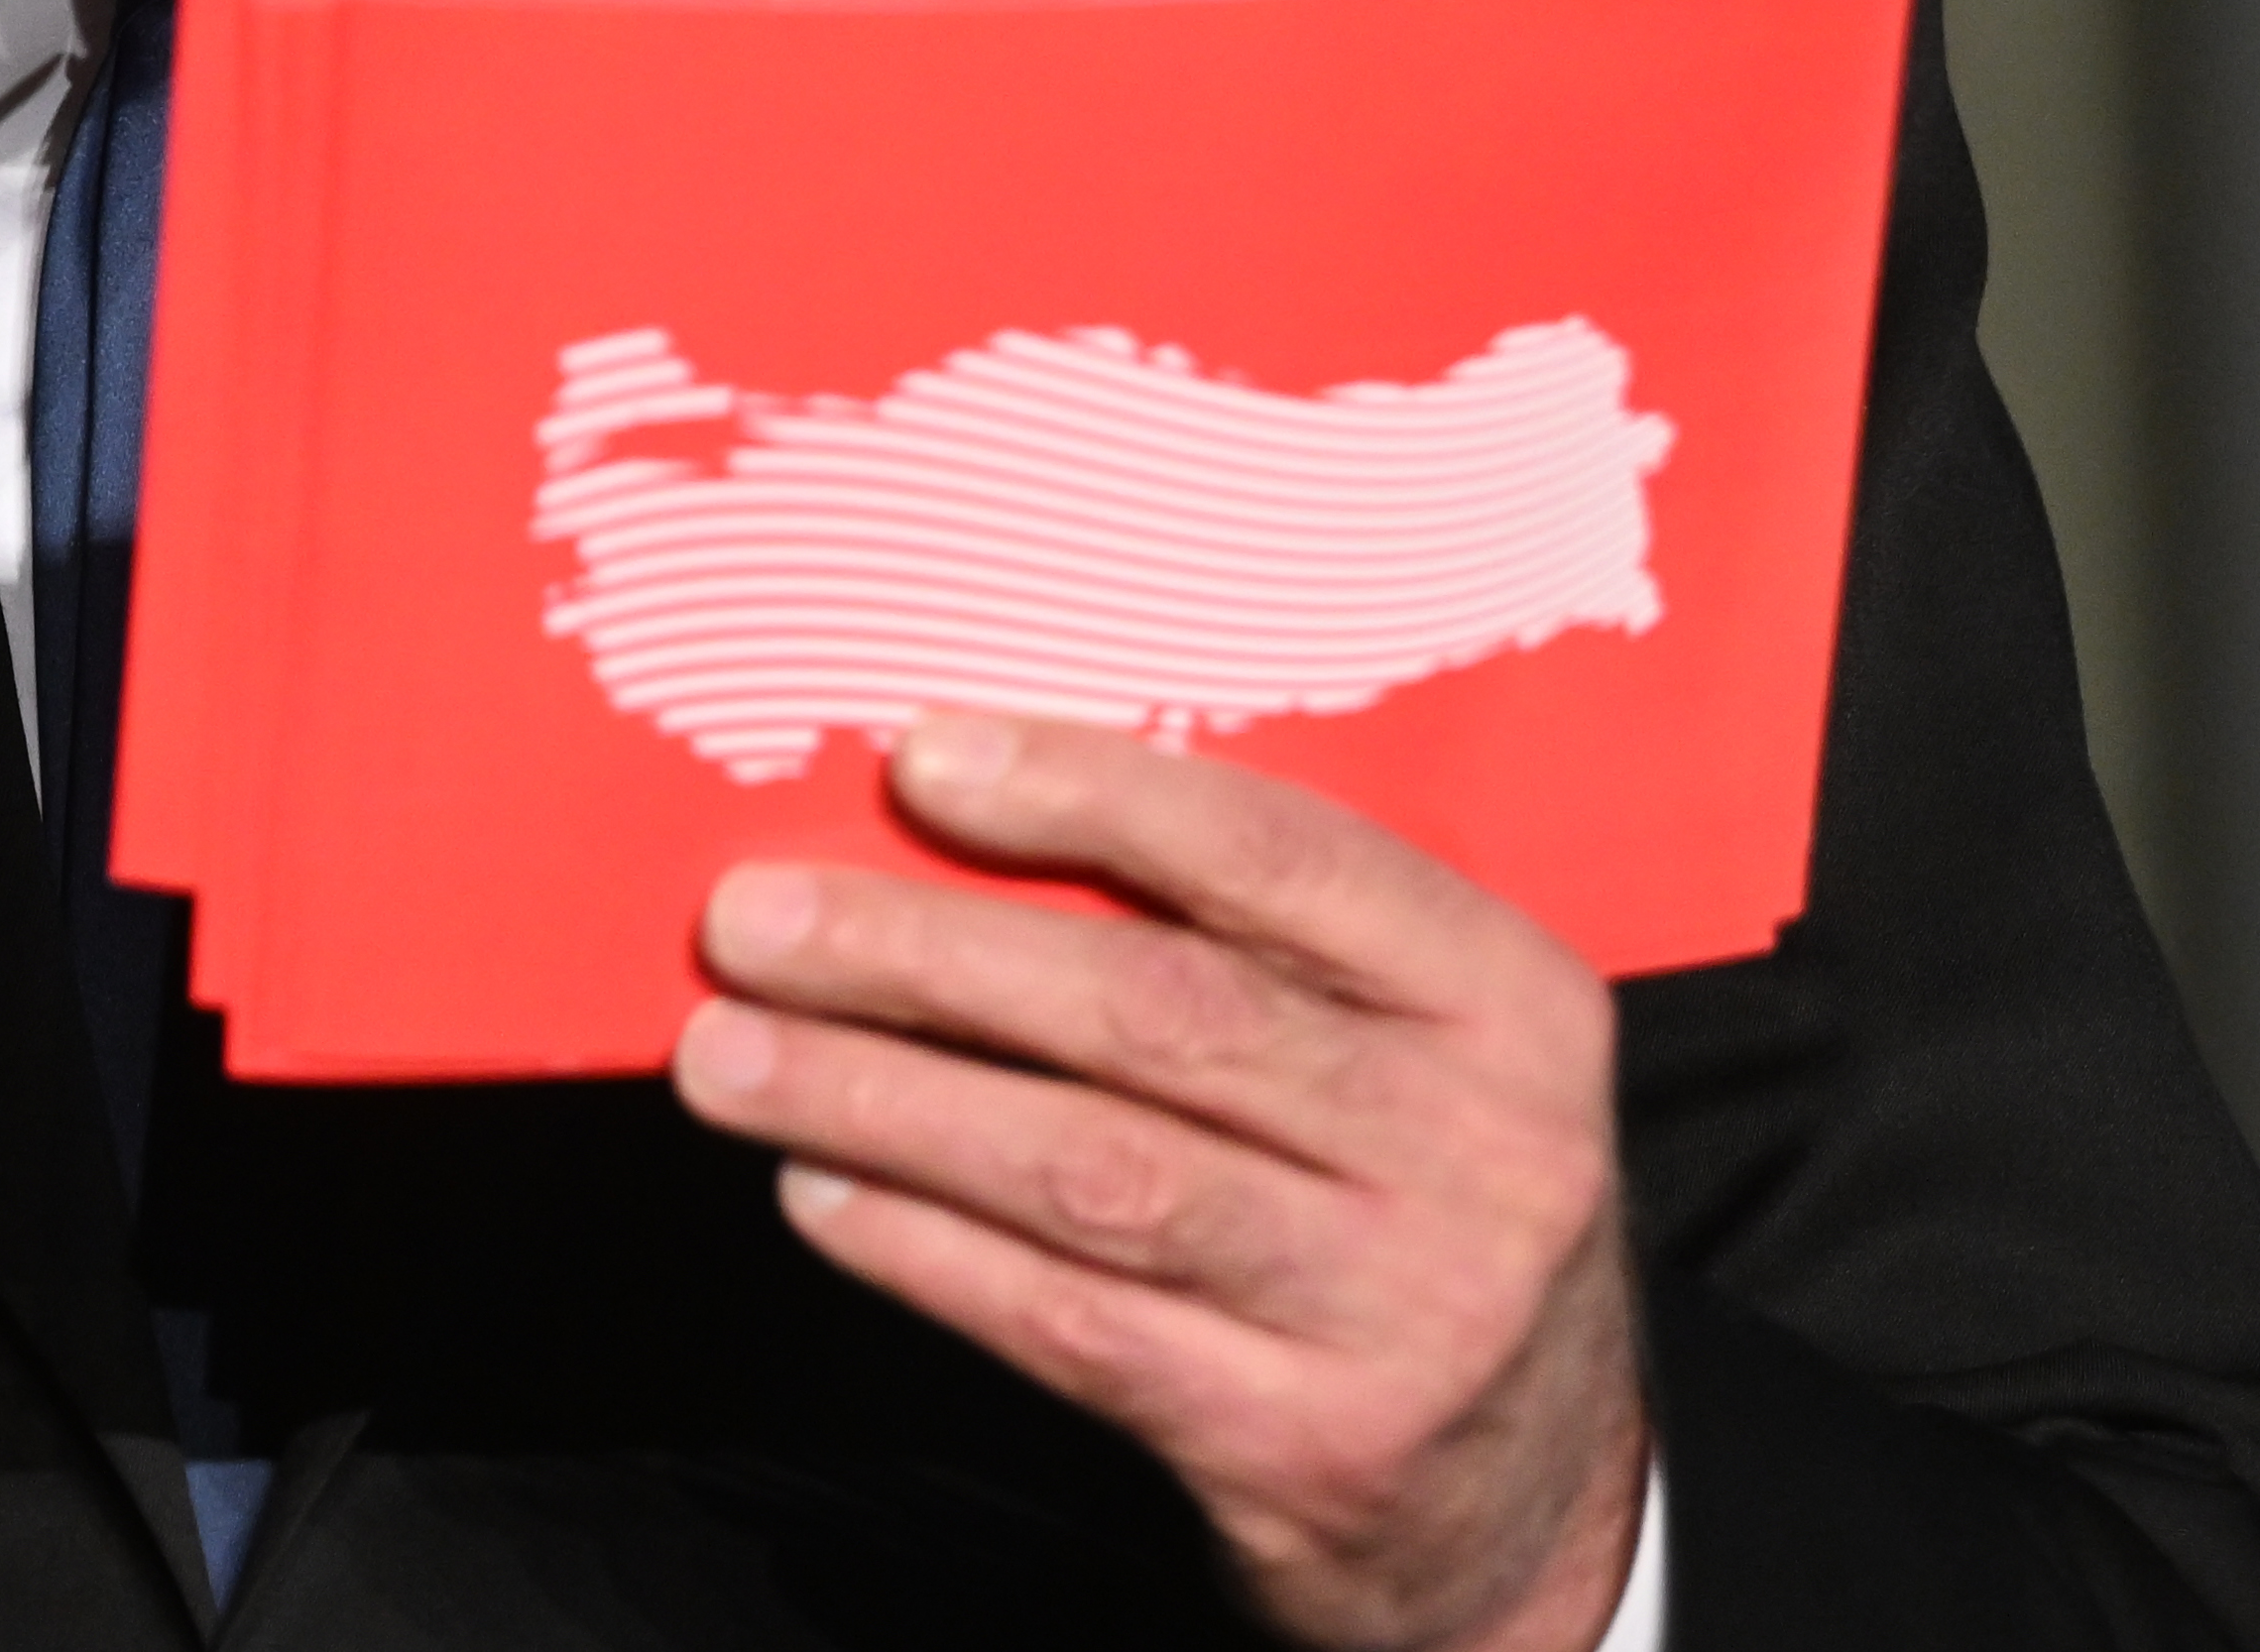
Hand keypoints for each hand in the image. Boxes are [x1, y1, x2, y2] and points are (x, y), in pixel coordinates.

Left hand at [669, 715, 1645, 1651]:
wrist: (1529, 1499)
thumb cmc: (1415, 1206)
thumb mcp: (1413, 1053)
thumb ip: (1249, 945)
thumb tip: (956, 825)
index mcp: (1505, 1000)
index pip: (1283, 857)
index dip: (1091, 794)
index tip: (919, 759)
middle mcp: (1478, 1150)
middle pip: (1160, 1014)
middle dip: (926, 955)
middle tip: (752, 923)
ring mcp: (1401, 1310)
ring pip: (1095, 1174)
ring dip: (883, 1103)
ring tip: (731, 1058)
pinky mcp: (1309, 1447)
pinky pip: (1075, 1325)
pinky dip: (926, 1250)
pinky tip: (823, 1194)